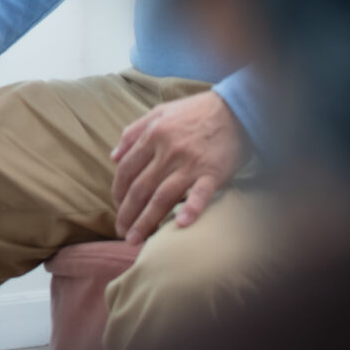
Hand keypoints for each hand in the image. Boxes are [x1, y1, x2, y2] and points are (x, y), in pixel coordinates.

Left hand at [109, 88, 246, 241]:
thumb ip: (134, 132)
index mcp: (153, 136)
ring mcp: (190, 164)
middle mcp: (167, 151)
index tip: (117, 207)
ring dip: (145, 221)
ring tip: (135, 240)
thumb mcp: (159, 113)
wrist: (235, 110)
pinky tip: (180, 225)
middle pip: (139, 188)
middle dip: (127, 213)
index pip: (126, 170)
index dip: (118, 192)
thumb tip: (113, 156)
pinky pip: (200, 194)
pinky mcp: (212, 173)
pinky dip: (191, 210)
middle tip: (121, 232)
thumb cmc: (195, 112)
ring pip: (161, 197)